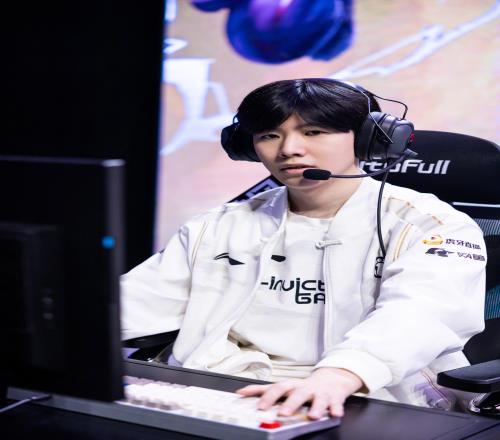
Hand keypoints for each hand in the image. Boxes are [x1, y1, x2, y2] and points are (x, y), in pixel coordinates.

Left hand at [236, 367, 363, 418]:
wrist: (332, 379)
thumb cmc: (303, 386)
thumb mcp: (284, 386)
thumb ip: (264, 390)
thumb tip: (240, 393)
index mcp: (291, 386)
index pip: (277, 388)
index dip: (268, 397)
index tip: (260, 406)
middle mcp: (304, 388)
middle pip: (297, 393)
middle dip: (290, 403)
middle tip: (283, 413)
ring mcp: (320, 392)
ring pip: (318, 398)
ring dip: (316, 406)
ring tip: (313, 416)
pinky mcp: (334, 397)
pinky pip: (336, 402)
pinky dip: (335, 408)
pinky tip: (335, 414)